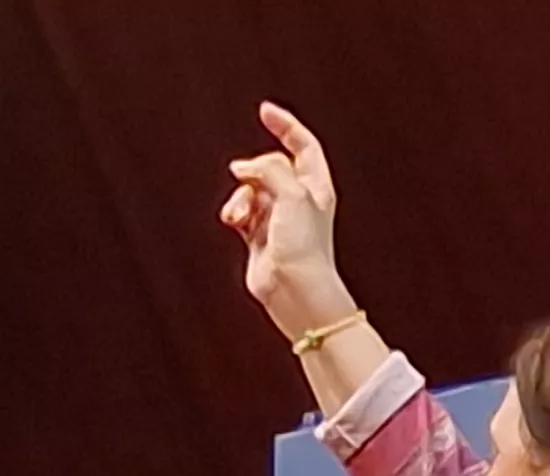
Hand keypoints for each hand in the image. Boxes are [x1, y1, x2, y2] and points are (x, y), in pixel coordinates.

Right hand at [222, 101, 348, 331]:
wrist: (295, 290)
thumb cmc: (305, 247)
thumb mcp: (292, 194)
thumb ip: (268, 169)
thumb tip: (242, 167)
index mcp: (316, 186)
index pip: (303, 145)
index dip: (285, 125)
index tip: (264, 111)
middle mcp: (298, 200)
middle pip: (269, 166)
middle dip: (253, 170)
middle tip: (247, 177)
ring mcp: (277, 218)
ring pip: (249, 189)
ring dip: (240, 197)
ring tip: (240, 214)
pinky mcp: (258, 236)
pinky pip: (240, 211)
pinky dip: (234, 213)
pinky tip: (233, 222)